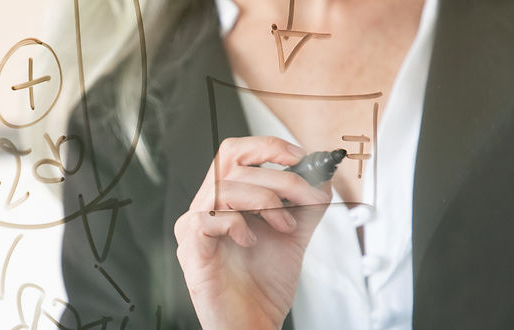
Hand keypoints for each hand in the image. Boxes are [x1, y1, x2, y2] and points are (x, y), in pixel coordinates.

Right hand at [174, 136, 331, 329]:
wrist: (253, 323)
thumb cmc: (263, 284)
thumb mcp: (294, 235)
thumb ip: (306, 204)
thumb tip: (322, 174)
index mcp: (226, 198)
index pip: (236, 152)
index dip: (267, 147)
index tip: (300, 157)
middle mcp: (206, 207)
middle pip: (232, 163)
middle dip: (278, 177)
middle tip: (306, 196)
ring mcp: (194, 226)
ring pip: (224, 187)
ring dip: (266, 202)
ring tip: (285, 227)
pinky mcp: (191, 248)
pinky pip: (210, 218)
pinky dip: (239, 224)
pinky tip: (253, 241)